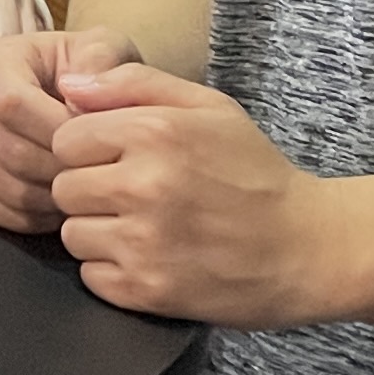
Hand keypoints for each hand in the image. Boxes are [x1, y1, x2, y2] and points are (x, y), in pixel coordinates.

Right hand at [0, 27, 139, 232]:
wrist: (73, 98)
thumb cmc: (90, 74)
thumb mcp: (105, 48)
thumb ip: (100, 60)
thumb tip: (76, 95)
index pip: (12, 103)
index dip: (57, 128)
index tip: (96, 137)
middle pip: (8, 148)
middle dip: (60, 166)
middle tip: (98, 169)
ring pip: (6, 184)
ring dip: (53, 194)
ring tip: (86, 183)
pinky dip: (37, 215)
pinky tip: (64, 200)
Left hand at [46, 60, 362, 325]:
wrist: (309, 249)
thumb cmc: (256, 173)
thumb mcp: (208, 108)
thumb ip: (133, 84)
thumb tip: (67, 85)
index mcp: (154, 133)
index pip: (65, 139)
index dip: (88, 149)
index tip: (118, 159)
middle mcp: (143, 186)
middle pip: (63, 187)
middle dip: (90, 190)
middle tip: (134, 196)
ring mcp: (144, 243)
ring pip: (72, 234)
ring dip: (99, 232)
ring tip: (144, 228)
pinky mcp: (148, 290)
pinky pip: (92, 275)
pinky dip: (113, 271)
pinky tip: (150, 258)